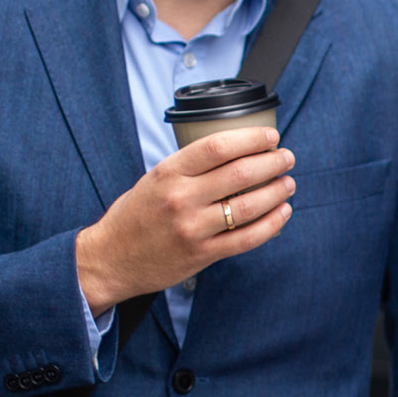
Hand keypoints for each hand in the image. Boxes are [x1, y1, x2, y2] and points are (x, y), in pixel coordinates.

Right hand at [75, 127, 294, 311]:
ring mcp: (193, 228)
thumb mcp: (153, 179)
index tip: (270, 137)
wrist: (110, 259)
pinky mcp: (202, 254)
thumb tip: (235, 152)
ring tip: (287, 184)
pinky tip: (282, 213)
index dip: (251, 139)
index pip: (218, 146)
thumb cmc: (134, 216)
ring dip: (277, 192)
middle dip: (272, 163)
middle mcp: (181, 198)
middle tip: (286, 158)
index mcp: (168, 172)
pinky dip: (272, 224)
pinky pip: (247, 238)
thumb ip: (188, 167)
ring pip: (249, 206)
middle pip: (241, 173)